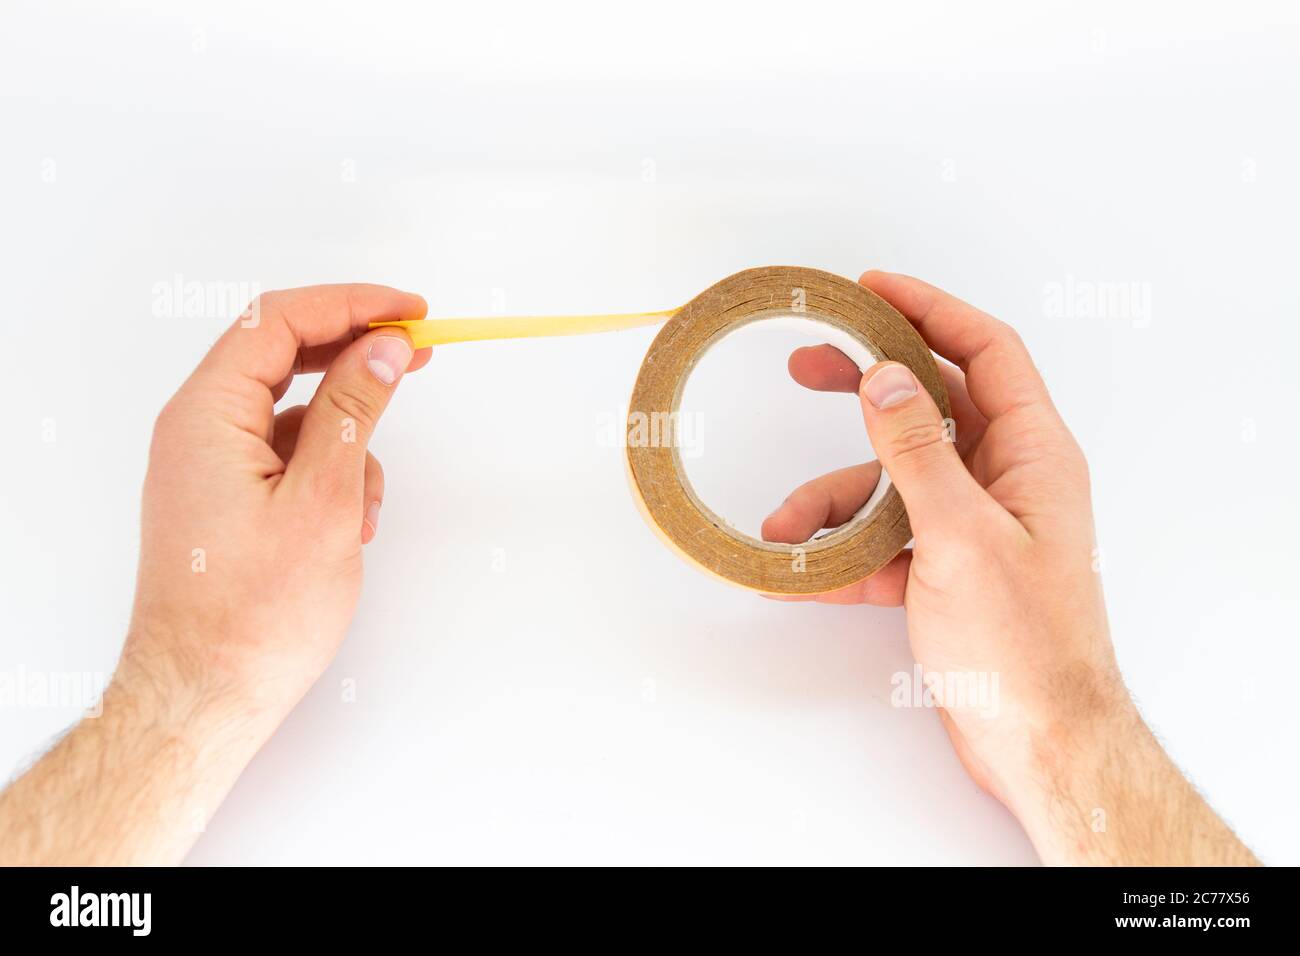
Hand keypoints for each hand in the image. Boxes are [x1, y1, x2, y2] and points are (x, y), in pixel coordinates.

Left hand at [126, 283, 429, 720]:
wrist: (205, 695)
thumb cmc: (253, 615)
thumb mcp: (323, 501)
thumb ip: (354, 410)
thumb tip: (383, 345)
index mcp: (206, 415)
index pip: (279, 321)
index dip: (352, 305)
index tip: (412, 313)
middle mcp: (199, 429)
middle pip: (284, 356)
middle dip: (356, 357)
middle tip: (417, 354)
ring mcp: (211, 464)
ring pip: (295, 411)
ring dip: (348, 438)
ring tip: (367, 504)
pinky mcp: (228, 497)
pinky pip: (289, 455)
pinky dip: (330, 473)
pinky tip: (351, 523)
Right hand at [762, 270, 1255, 864]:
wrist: (1040, 743)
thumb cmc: (1023, 646)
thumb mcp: (961, 538)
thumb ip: (918, 454)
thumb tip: (888, 379)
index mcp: (1032, 455)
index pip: (986, 352)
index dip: (930, 309)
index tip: (870, 288)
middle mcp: (1006, 479)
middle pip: (931, 407)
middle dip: (864, 391)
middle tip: (805, 367)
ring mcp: (974, 524)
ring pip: (894, 482)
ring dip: (833, 499)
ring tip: (783, 528)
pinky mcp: (947, 569)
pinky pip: (886, 539)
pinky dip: (842, 551)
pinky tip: (798, 573)